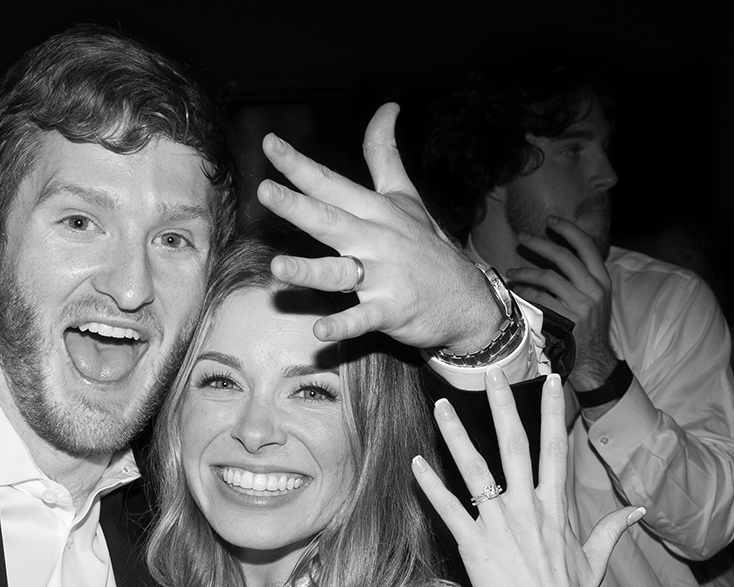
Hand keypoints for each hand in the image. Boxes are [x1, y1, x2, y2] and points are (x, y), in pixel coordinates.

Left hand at [254, 105, 503, 354]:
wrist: (468, 300)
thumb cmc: (426, 246)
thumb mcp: (407, 197)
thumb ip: (385, 155)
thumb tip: (386, 107)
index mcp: (376, 211)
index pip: (331, 183)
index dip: (300, 165)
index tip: (270, 145)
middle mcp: (377, 240)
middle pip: (331, 220)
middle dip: (298, 206)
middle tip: (266, 192)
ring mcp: (385, 277)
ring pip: (341, 272)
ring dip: (311, 270)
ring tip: (279, 267)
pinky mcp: (392, 311)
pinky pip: (363, 319)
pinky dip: (344, 326)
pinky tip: (321, 332)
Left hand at [411, 370, 641, 586]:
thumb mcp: (595, 560)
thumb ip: (613, 529)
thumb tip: (640, 509)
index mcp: (555, 509)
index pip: (555, 449)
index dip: (553, 412)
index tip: (551, 380)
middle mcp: (528, 509)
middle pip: (514, 445)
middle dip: (502, 406)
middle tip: (491, 372)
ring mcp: (500, 525)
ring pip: (475, 469)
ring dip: (456, 435)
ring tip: (438, 405)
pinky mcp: (475, 546)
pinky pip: (449, 508)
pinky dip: (431, 485)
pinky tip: (416, 463)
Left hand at [501, 217, 617, 393]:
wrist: (595, 357)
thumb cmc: (589, 326)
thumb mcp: (595, 297)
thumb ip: (581, 277)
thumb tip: (557, 254)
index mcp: (602, 279)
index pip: (586, 245)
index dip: (567, 229)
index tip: (550, 221)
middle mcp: (594, 287)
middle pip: (563, 256)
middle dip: (539, 243)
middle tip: (521, 237)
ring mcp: (581, 303)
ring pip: (548, 277)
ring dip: (525, 272)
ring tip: (511, 273)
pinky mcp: (568, 318)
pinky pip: (540, 298)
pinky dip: (526, 292)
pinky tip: (517, 292)